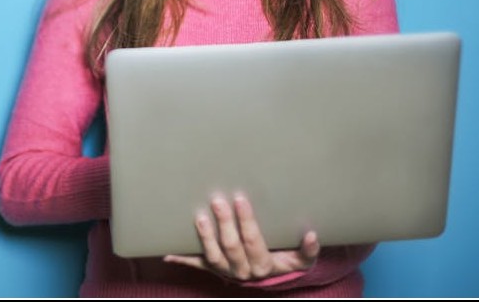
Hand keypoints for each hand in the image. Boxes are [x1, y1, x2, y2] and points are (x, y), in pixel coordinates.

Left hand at [163, 193, 319, 280]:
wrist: (270, 279)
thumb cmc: (285, 261)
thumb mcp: (300, 260)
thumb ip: (307, 250)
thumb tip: (311, 235)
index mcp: (263, 264)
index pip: (253, 241)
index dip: (246, 221)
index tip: (240, 199)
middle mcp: (242, 270)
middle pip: (231, 246)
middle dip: (224, 223)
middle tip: (218, 199)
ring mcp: (225, 270)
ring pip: (212, 256)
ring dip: (205, 236)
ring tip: (199, 216)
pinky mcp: (212, 269)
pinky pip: (196, 265)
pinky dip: (182, 258)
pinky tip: (167, 252)